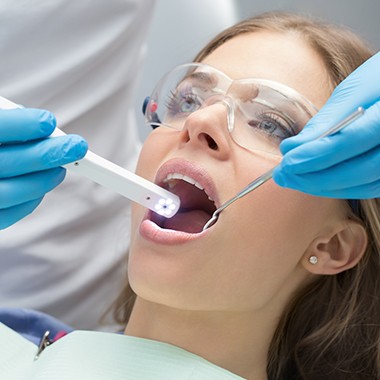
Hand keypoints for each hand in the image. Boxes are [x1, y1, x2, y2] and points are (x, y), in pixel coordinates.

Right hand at [0, 108, 87, 228]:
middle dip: (45, 154)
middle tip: (76, 146)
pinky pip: (6, 215)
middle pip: (6, 163)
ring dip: (43, 180)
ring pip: (9, 193)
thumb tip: (40, 125)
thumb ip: (6, 122)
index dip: (22, 126)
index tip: (48, 121)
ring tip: (62, 167)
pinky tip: (43, 184)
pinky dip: (30, 200)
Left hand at [273, 51, 379, 198]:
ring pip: (364, 185)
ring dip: (322, 186)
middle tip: (282, 175)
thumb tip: (291, 148)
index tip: (287, 162)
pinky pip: (367, 187)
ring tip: (291, 178)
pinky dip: (337, 187)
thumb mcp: (354, 90)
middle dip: (315, 177)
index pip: (353, 139)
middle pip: (361, 170)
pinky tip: (313, 181)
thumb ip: (326, 121)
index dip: (316, 155)